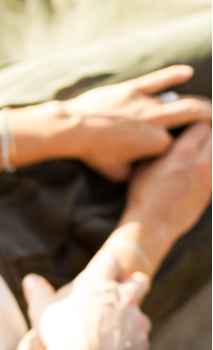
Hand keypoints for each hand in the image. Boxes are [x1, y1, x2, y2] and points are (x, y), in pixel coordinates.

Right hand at [23, 256, 150, 349]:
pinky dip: (130, 344)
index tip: (98, 271)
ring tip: (110, 332)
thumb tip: (31, 280)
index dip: (104, 264)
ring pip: (141, 314)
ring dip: (130, 319)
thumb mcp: (40, 307)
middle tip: (117, 295)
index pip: (109, 259)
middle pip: (140, 280)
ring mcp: (137, 320)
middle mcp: (124, 297)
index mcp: (99, 282)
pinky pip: (140, 340)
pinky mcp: (141, 343)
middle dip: (133, 284)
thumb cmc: (59, 332)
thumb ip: (38, 291)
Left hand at [62, 65, 211, 181]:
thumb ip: (131, 174)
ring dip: (192, 101)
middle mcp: (157, 121)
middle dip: (208, 115)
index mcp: (156, 143)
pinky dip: (174, 75)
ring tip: (203, 104)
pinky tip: (186, 72)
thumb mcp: (114, 172)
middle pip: (194, 114)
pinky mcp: (133, 89)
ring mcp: (146, 103)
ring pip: (178, 99)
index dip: (191, 142)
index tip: (200, 142)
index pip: (181, 142)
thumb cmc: (93, 152)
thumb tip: (136, 177)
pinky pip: (158, 80)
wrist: (74, 130)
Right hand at [125, 121, 212, 242]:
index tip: (191, 126)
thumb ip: (160, 150)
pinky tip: (202, 168)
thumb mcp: (144, 166)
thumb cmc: (143, 196)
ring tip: (202, 152)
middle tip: (200, 135)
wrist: (152, 225)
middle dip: (208, 134)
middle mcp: (202, 162)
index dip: (196, 124)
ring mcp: (210, 178)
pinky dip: (211, 166)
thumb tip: (166, 141)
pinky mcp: (211, 191)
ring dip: (210, 150)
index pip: (201, 125)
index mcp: (182, 152)